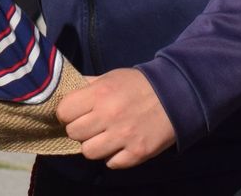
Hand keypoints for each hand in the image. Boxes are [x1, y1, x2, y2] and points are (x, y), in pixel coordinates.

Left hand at [56, 68, 175, 168]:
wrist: (176, 95)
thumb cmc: (138, 84)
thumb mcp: (111, 77)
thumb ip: (88, 85)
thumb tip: (65, 91)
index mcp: (99, 93)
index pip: (64, 111)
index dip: (67, 113)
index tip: (75, 113)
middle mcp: (108, 116)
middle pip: (74, 133)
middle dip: (79, 130)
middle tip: (91, 125)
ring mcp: (123, 136)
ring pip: (88, 152)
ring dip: (94, 145)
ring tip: (105, 137)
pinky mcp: (137, 153)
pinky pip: (111, 164)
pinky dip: (113, 156)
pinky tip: (120, 145)